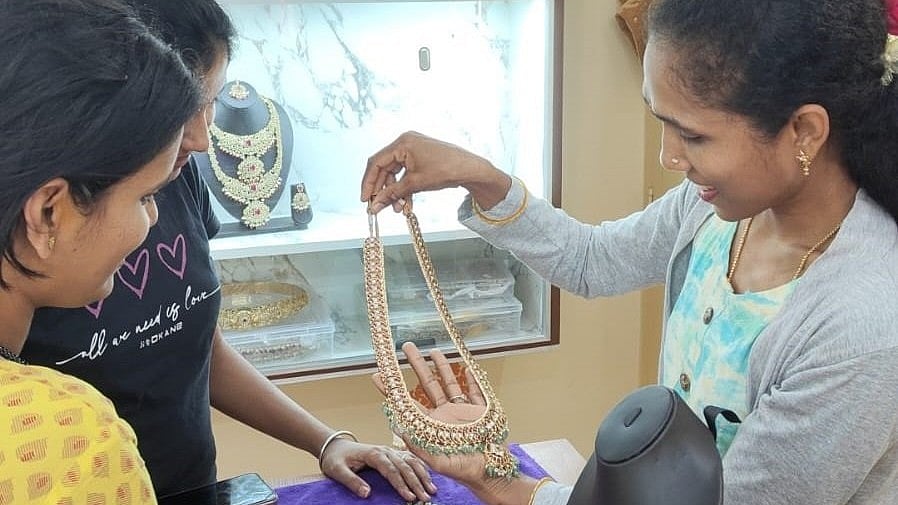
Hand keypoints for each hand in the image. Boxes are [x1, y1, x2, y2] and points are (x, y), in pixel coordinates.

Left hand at [319, 437, 436, 501]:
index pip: (391, 470)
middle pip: (405, 466)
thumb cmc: (336, 459)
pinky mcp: (392, 454)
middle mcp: (385, 450)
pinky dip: (421, 468)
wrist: (336, 446)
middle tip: (425, 497)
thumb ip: (351, 481)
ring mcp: (390, 451)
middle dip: (416, 482)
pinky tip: (428, 477)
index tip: (410, 498)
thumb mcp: (337, 471)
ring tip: (432, 489)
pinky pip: (410, 459)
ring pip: (411, 461)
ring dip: (422, 475)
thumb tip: (367, 494)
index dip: (401, 484)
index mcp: (373, 454)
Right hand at [360, 131, 510, 213]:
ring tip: (398, 209)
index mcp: (402, 142)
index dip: (368, 182)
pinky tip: (406, 204)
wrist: (470, 169)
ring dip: (395, 193)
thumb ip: (392, 194)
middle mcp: (405, 142)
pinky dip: (404, 189)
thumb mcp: (415, 184)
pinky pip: (405, 174)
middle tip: (378, 207)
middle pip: (384, 169)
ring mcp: (413, 150)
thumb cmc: (446, 170)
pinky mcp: (419, 158)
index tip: (365, 200)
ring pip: (395, 174)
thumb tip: (375, 205)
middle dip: (383, 190)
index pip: (376, 162)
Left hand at [373, 343, 543, 504]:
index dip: (392, 389)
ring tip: (432, 349)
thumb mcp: (437, 462)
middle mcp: (443, 415)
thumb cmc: (464, 470)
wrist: (491, 472)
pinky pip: (474, 389)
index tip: (379, 374)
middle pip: (427, 384)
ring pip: (448, 382)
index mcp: (431, 426)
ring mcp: (461, 410)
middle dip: (417, 365)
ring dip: (441, 365)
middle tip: (407, 347)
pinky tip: (466, 365)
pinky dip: (471, 377)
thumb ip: (417, 446)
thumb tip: (398, 428)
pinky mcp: (479, 409)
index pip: (407, 402)